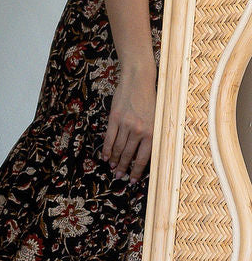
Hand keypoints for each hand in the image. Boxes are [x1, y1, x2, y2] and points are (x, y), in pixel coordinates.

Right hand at [101, 64, 156, 180]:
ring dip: (114, 160)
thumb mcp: (156, 119)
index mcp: (152, 133)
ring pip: (118, 148)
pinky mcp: (115, 118)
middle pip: (128, 155)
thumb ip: (151, 135)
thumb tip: (143, 153)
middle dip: (123, 168)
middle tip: (119, 177)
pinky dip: (106, 149)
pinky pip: (109, 138)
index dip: (136, 171)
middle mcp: (139, 131)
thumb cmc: (150, 99)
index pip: (143, 159)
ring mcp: (126, 125)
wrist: (139, 80)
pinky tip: (104, 156)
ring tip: (112, 168)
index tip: (132, 180)